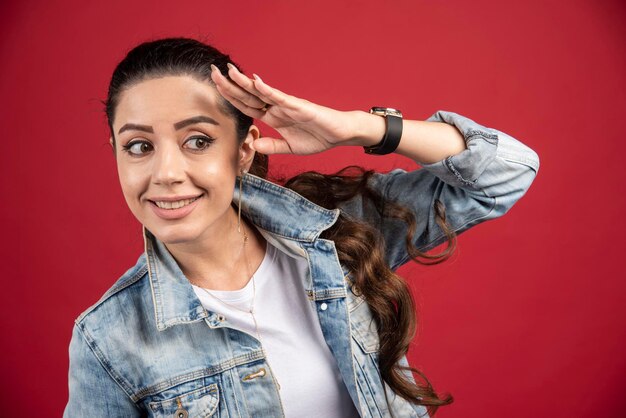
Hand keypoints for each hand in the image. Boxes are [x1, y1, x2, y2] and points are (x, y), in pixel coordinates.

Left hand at [210, 63, 360, 154]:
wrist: (339, 135)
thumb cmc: (318, 138)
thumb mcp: (290, 148)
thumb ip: (272, 146)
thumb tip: (254, 145)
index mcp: (273, 117)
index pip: (247, 106)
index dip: (231, 97)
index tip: (215, 87)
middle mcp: (276, 108)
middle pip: (248, 95)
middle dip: (230, 85)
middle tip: (212, 72)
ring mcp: (286, 105)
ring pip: (261, 93)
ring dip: (244, 82)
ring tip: (229, 71)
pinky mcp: (298, 106)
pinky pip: (280, 97)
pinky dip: (267, 90)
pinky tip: (255, 82)